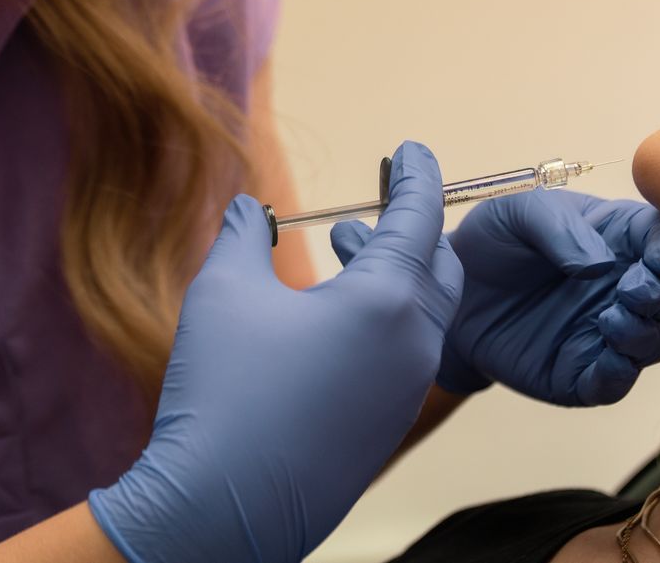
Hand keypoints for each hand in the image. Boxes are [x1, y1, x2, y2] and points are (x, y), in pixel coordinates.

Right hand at [88, 142, 462, 562]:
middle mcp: (412, 346)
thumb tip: (253, 209)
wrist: (219, 511)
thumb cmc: (224, 392)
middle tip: (387, 199)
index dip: (416, 175)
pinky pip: (404, 357)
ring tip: (346, 250)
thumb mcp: (223, 290)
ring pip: (424, 315)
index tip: (410, 149)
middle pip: (440, 267)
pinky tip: (334, 318)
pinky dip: (386, 321)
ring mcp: (404, 393)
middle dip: (418, 227)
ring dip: (396, 275)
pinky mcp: (386, 428)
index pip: (420, 217)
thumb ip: (245, 233)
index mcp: (386, 302)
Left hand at [337, 190, 659, 406]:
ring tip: (611, 319)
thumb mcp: (517, 212)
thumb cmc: (493, 241)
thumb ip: (559, 227)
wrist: (451, 293)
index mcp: (618, 236)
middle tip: (632, 289)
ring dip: (645, 333)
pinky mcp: (584, 373)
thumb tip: (601, 264)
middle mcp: (623, 284)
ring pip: (655, 340)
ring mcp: (607, 332)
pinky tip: (606, 356)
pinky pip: (616, 381)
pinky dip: (620, 372)